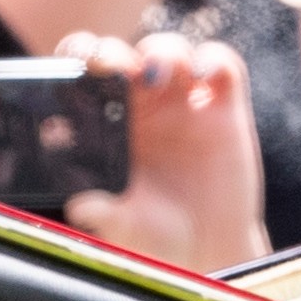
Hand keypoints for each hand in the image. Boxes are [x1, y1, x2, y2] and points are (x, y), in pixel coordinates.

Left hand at [57, 33, 269, 272]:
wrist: (209, 250)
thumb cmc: (156, 236)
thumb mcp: (125, 225)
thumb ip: (104, 213)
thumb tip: (79, 205)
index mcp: (110, 126)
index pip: (89, 75)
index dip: (81, 58)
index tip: (75, 63)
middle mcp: (146, 108)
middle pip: (126, 55)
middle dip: (115, 52)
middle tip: (112, 68)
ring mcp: (187, 104)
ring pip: (171, 51)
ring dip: (162, 52)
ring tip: (156, 75)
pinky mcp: (226, 108)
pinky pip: (222, 65)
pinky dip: (213, 60)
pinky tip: (204, 77)